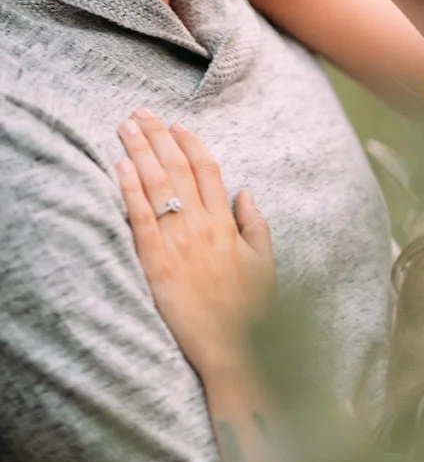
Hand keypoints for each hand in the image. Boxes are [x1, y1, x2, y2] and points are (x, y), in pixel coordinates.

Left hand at [117, 109, 273, 379]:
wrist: (231, 348)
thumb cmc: (250, 311)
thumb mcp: (265, 263)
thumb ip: (256, 224)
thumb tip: (244, 191)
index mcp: (227, 223)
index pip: (208, 170)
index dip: (191, 144)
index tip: (176, 126)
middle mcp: (202, 225)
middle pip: (177, 168)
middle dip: (157, 137)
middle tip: (140, 113)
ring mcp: (178, 242)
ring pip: (156, 184)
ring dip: (140, 151)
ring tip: (125, 127)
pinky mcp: (155, 262)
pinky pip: (140, 217)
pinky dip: (130, 189)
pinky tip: (120, 166)